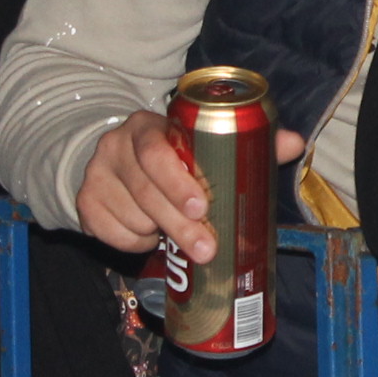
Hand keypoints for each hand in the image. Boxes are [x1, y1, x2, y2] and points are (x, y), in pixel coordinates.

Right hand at [74, 110, 303, 261]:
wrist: (116, 162)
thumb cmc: (173, 155)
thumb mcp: (203, 142)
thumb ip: (247, 140)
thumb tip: (293, 142)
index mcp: (148, 127)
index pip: (155, 151)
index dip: (177, 181)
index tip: (202, 207)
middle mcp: (115, 147)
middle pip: (145, 192)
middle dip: (179, 225)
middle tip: (206, 249)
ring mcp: (95, 175)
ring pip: (131, 217)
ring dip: (158, 232)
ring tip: (173, 229)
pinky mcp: (84, 204)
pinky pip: (112, 235)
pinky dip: (134, 243)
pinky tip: (148, 233)